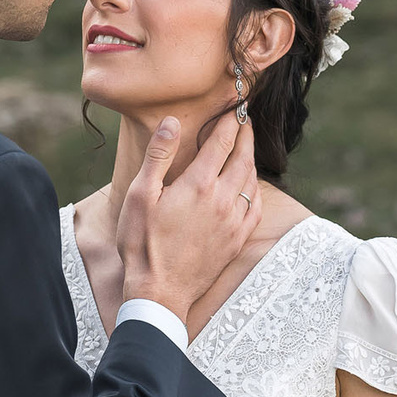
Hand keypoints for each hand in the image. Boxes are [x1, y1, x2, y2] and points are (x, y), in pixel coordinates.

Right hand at [114, 114, 260, 317]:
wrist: (160, 293)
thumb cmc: (142, 244)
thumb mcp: (140, 195)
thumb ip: (159, 155)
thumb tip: (174, 122)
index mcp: (199, 184)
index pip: (223, 140)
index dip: (231, 118)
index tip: (235, 103)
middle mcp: (224, 199)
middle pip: (243, 156)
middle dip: (245, 133)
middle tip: (244, 118)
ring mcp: (234, 221)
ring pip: (252, 179)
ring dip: (251, 158)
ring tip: (246, 146)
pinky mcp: (237, 240)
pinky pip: (256, 207)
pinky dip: (255, 188)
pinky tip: (249, 186)